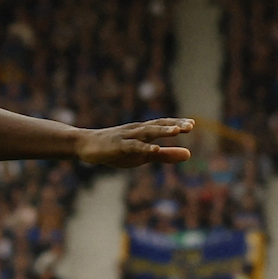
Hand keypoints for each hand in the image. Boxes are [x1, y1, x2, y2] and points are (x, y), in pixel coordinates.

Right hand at [75, 118, 193, 167]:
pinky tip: (154, 150)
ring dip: (162, 131)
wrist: (85, 145)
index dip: (177, 123)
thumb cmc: (115, 150)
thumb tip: (189, 154)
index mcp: (143, 131)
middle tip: (190, 125)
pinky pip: (132, 146)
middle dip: (174, 125)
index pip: (163, 124)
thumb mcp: (143, 155)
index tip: (192, 123)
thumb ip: (166, 155)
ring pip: (147, 132)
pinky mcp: (117, 146)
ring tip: (177, 131)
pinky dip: (144, 148)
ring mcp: (126, 137)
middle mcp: (136, 130)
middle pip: (157, 125)